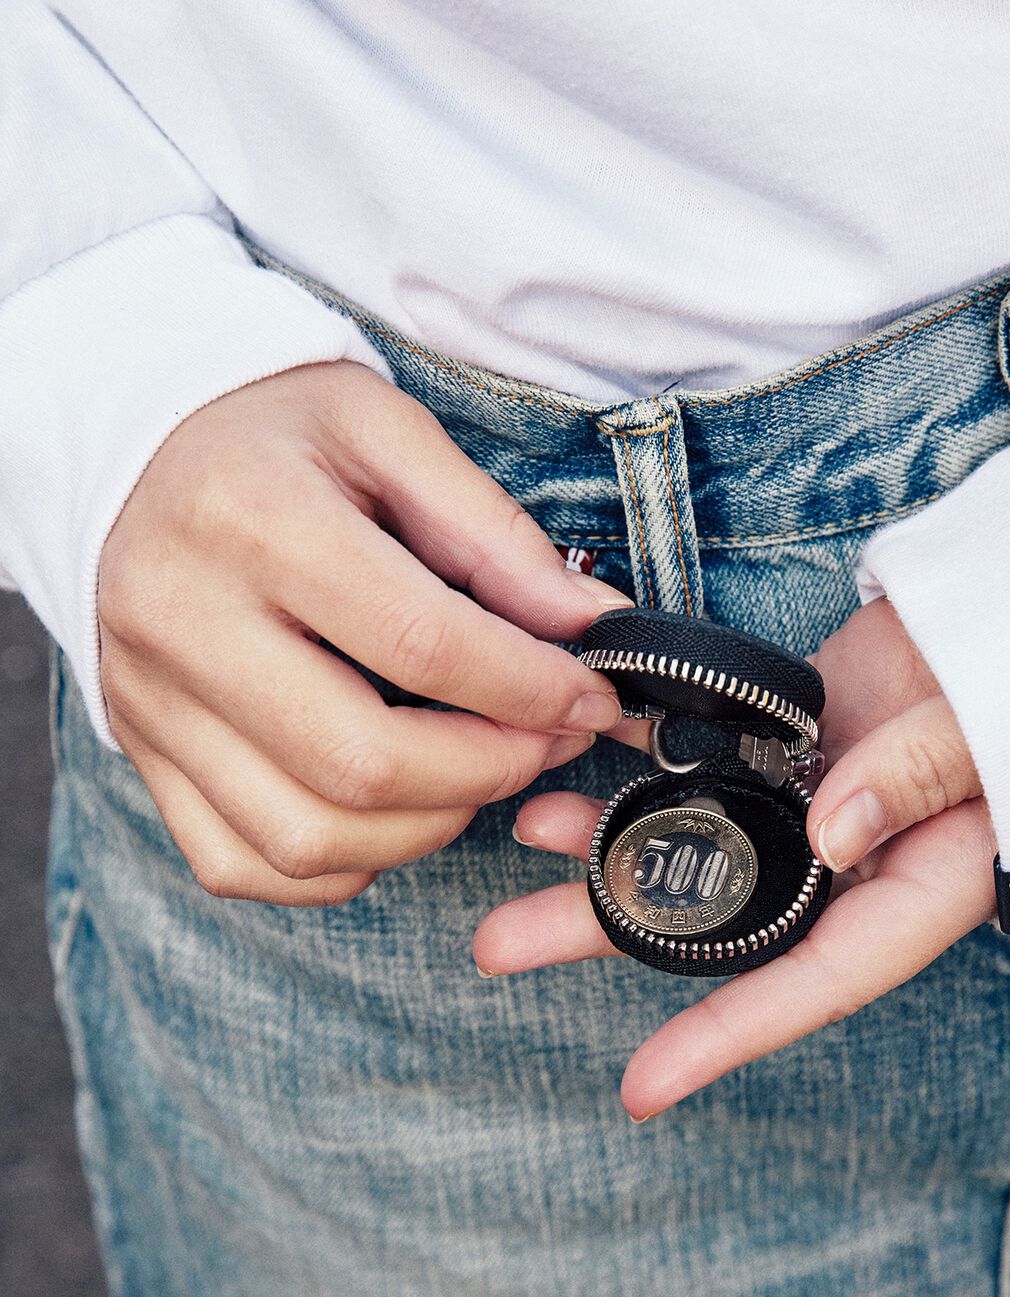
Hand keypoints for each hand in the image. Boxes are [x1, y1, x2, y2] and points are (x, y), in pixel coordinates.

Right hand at [97, 359, 629, 905]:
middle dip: (487, 772)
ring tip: (475, 774)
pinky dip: (340, 863)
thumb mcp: (388, 433)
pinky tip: (390, 810)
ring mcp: (151, 701)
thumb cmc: (276, 436)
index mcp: (252, 517)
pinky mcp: (142, 753)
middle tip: (544, 743)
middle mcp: (182, 620)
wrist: (131, 449)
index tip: (591, 698)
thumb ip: (493, 533)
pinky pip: (243, 863)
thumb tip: (589, 627)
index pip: (419, 643)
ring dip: (423, 829)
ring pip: (304, 837)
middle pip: (361, 762)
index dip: (529, 689)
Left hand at [473, 598, 997, 1116]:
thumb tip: (833, 833)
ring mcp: (802, 800)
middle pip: (711, 916)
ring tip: (520, 830)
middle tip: (496, 945)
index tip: (639, 1090)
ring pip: (688, 835)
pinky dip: (636, 753)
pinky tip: (569, 749)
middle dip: (603, 928)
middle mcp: (840, 863)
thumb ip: (915, 783)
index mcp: (905, 895)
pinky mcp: (779, 740)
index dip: (724, 1038)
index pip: (809, 982)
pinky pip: (697, 753)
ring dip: (602, 835)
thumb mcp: (991, 743)